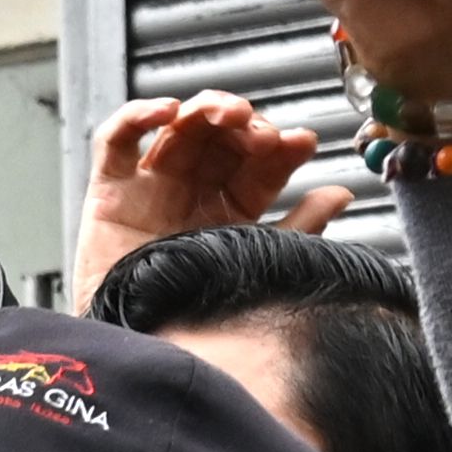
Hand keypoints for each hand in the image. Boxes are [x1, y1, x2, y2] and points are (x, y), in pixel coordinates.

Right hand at [68, 92, 353, 304]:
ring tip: (228, 115)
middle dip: (244, 124)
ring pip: (176, 129)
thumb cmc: (194, 311)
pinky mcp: (108, 192)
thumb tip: (342, 193)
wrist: (143, 342)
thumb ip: (302, 227)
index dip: (280, 147)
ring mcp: (150, 189)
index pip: (258, 163)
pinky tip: (167, 112)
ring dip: (204, 110)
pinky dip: (137, 116)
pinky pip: (114, 141)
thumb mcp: (259, 261)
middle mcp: (191, 193)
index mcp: (228, 209)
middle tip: (259, 133)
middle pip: (219, 137)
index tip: (300, 143)